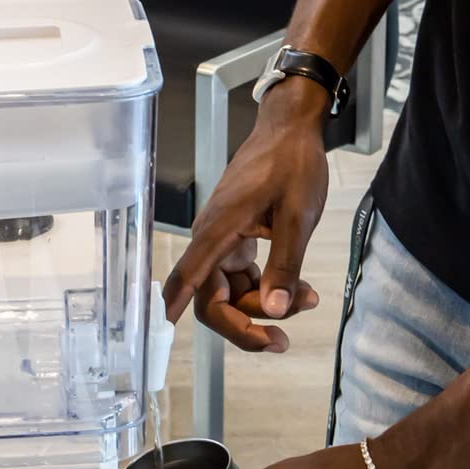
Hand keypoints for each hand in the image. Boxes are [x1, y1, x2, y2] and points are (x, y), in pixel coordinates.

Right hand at [162, 83, 329, 352]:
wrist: (291, 129)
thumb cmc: (292, 163)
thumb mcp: (296, 215)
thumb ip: (285, 264)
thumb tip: (275, 309)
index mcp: (217, 230)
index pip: (188, 280)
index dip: (174, 310)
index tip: (162, 338)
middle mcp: (212, 239)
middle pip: (212, 300)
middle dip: (247, 323)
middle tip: (282, 338)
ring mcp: (223, 240)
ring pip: (232, 292)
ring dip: (264, 306)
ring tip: (308, 299)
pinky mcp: (237, 239)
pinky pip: (244, 278)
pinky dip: (267, 288)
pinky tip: (297, 289)